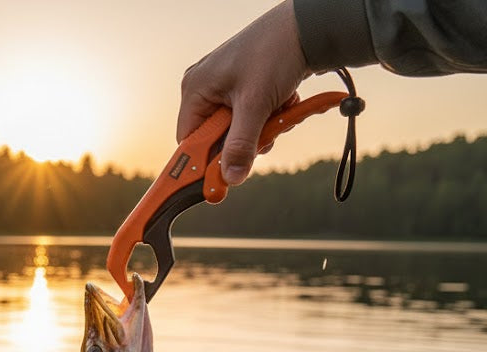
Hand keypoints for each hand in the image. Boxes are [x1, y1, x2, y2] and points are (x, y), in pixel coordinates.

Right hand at [177, 0, 310, 184]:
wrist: (308, 27)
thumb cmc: (274, 52)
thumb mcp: (255, 105)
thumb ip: (240, 145)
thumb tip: (230, 178)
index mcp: (195, 90)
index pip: (189, 142)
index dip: (207, 161)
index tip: (223, 177)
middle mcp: (205, 89)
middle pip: (216, 138)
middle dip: (244, 141)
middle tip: (264, 136)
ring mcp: (224, 88)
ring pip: (237, 130)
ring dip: (260, 130)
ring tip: (278, 113)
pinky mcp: (244, 88)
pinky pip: (250, 118)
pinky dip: (268, 118)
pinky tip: (282, 104)